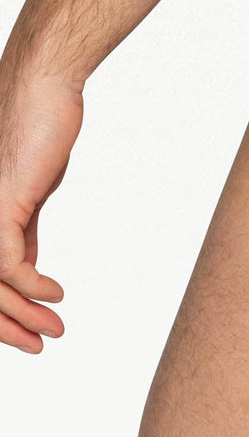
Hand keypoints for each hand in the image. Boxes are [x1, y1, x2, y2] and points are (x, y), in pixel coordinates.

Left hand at [0, 69, 82, 351]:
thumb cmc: (36, 130)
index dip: (1, 313)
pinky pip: (7, 264)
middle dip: (7, 326)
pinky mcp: (0, 206)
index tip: (27, 334)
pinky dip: (32, 286)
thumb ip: (22, 232)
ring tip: (52, 330)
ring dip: (22, 314)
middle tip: (38, 345)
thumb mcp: (29, 193)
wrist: (41, 90)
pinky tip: (54, 293)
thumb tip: (25, 270)